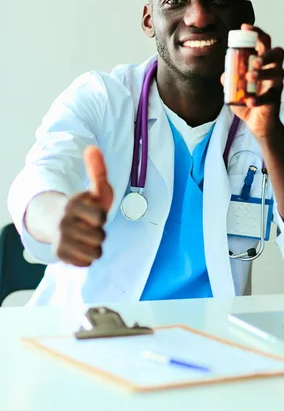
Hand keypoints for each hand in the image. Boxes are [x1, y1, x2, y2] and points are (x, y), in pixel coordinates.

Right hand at [53, 146, 113, 266]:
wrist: (56, 221)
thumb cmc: (83, 206)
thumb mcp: (93, 189)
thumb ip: (97, 170)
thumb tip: (92, 147)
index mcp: (72, 205)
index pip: (101, 218)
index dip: (101, 216)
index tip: (93, 212)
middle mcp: (64, 223)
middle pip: (100, 237)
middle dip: (99, 232)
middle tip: (88, 226)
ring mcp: (60, 240)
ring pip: (95, 252)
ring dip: (94, 246)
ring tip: (86, 237)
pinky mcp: (59, 255)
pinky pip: (87, 263)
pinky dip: (86, 257)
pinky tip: (80, 247)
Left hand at [223, 23, 283, 138]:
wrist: (257, 123)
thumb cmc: (247, 100)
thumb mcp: (233, 88)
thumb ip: (229, 79)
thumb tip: (225, 75)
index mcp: (263, 62)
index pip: (264, 42)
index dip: (257, 33)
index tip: (245, 26)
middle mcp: (273, 70)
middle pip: (278, 53)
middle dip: (267, 53)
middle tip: (254, 59)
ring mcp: (276, 84)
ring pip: (278, 73)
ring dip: (263, 73)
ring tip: (249, 77)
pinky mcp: (276, 99)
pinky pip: (270, 96)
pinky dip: (258, 98)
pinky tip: (249, 101)